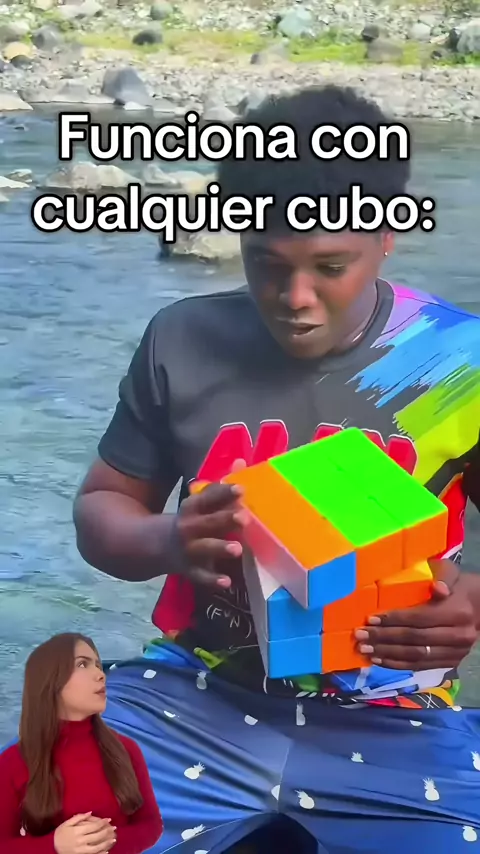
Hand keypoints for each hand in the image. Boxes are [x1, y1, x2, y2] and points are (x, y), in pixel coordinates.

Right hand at [54, 813, 116, 853]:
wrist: (51, 847)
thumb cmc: (60, 833)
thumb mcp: (67, 823)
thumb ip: (79, 817)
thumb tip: (90, 812)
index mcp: (77, 831)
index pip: (93, 826)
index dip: (102, 822)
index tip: (109, 819)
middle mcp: (80, 841)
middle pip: (96, 836)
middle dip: (107, 831)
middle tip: (114, 827)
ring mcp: (80, 850)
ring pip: (96, 847)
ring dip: (106, 843)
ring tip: (114, 839)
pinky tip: (107, 851)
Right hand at [172, 459, 248, 588]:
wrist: (155, 546)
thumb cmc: (190, 521)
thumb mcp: (199, 503)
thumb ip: (221, 487)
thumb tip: (241, 461)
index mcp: (191, 508)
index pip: (206, 498)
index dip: (223, 493)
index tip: (241, 489)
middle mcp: (188, 527)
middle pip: (207, 522)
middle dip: (224, 519)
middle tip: (244, 517)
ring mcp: (188, 550)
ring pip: (204, 549)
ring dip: (219, 548)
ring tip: (237, 549)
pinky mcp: (189, 570)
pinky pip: (200, 576)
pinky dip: (212, 579)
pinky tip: (227, 582)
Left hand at [354, 560, 477, 669]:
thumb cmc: (457, 584)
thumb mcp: (451, 572)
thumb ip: (443, 577)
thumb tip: (437, 588)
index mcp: (457, 611)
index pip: (420, 618)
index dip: (394, 619)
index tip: (370, 619)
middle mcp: (459, 635)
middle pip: (415, 639)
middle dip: (385, 638)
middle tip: (361, 636)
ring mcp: (456, 652)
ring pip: (417, 656)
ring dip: (388, 654)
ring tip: (365, 650)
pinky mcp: (451, 662)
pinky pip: (421, 667)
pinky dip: (398, 665)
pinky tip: (380, 660)